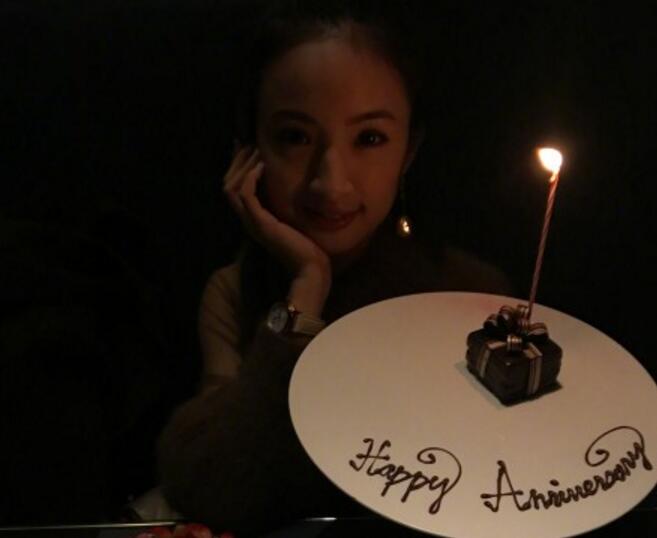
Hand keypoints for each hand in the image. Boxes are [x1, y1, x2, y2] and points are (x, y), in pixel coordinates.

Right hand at [223, 146, 330, 315]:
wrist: (310, 268)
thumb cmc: (307, 247)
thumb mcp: (293, 221)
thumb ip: (285, 208)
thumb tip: (291, 189)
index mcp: (253, 220)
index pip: (233, 190)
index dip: (236, 167)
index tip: (244, 147)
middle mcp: (248, 220)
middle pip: (227, 185)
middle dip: (236, 162)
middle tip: (246, 143)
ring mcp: (252, 222)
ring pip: (230, 187)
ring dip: (242, 165)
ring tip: (255, 150)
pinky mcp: (261, 223)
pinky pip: (245, 194)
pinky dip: (251, 177)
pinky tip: (261, 165)